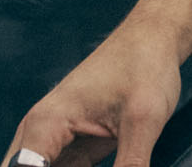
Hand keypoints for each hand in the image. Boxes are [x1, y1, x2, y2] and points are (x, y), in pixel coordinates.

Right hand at [1, 0, 191, 166]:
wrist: (154, 38)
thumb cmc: (146, 67)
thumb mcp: (144, 120)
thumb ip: (131, 165)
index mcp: (45, 124)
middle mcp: (38, 133)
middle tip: (89, 164)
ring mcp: (50, 140)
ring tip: (95, 159)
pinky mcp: (68, 146)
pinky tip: (108, 163)